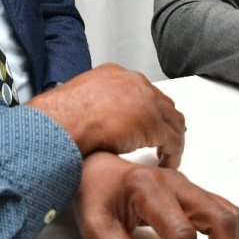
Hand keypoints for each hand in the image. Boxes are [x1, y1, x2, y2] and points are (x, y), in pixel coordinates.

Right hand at [28, 63, 185, 166]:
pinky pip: (173, 142)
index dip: (150, 109)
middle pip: (164, 104)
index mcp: (116, 75)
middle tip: (165, 138)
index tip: (150, 121)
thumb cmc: (63, 115)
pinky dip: (173, 155)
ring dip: (172, 138)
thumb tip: (92, 118)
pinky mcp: (153, 125)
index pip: (143, 91)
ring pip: (174, 121)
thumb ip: (94, 105)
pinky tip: (166, 164)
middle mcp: (136, 84)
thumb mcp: (80, 99)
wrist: (64, 121)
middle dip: (166, 122)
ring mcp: (148, 103)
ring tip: (167, 155)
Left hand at [74, 152, 238, 238]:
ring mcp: (190, 187)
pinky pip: (229, 217)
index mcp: (150, 189)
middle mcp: (177, 184)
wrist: (95, 168)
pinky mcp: (196, 195)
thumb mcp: (97, 229)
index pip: (182, 234)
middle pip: (220, 222)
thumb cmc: (95, 192)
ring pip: (232, 217)